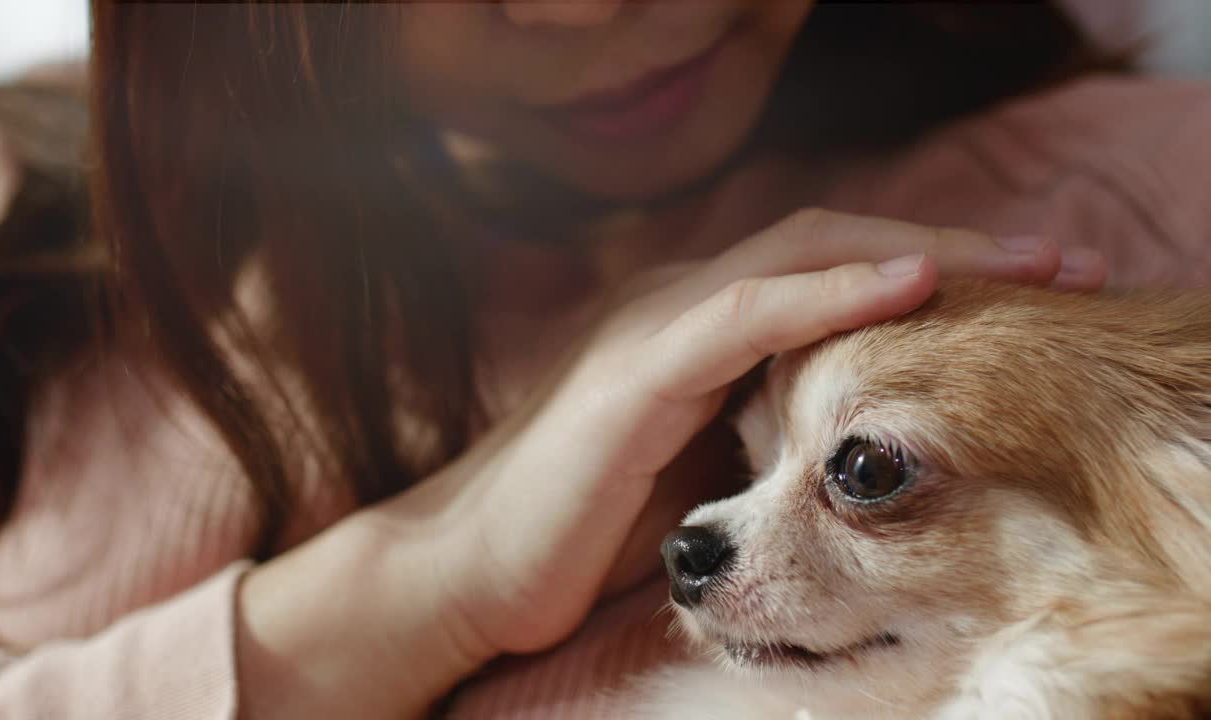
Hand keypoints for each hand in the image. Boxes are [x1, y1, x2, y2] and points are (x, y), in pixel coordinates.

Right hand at [418, 209, 1105, 655]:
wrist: (475, 565)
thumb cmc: (583, 526)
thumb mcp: (701, 464)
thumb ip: (763, 426)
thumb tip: (847, 432)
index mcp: (699, 324)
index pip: (826, 267)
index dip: (926, 267)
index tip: (1022, 293)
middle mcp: (680, 304)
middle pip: (830, 238)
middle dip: (950, 243)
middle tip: (1057, 261)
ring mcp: (656, 326)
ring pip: (799, 252)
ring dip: (918, 250)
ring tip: (1020, 263)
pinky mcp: (638, 369)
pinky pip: (747, 312)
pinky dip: (832, 291)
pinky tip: (909, 285)